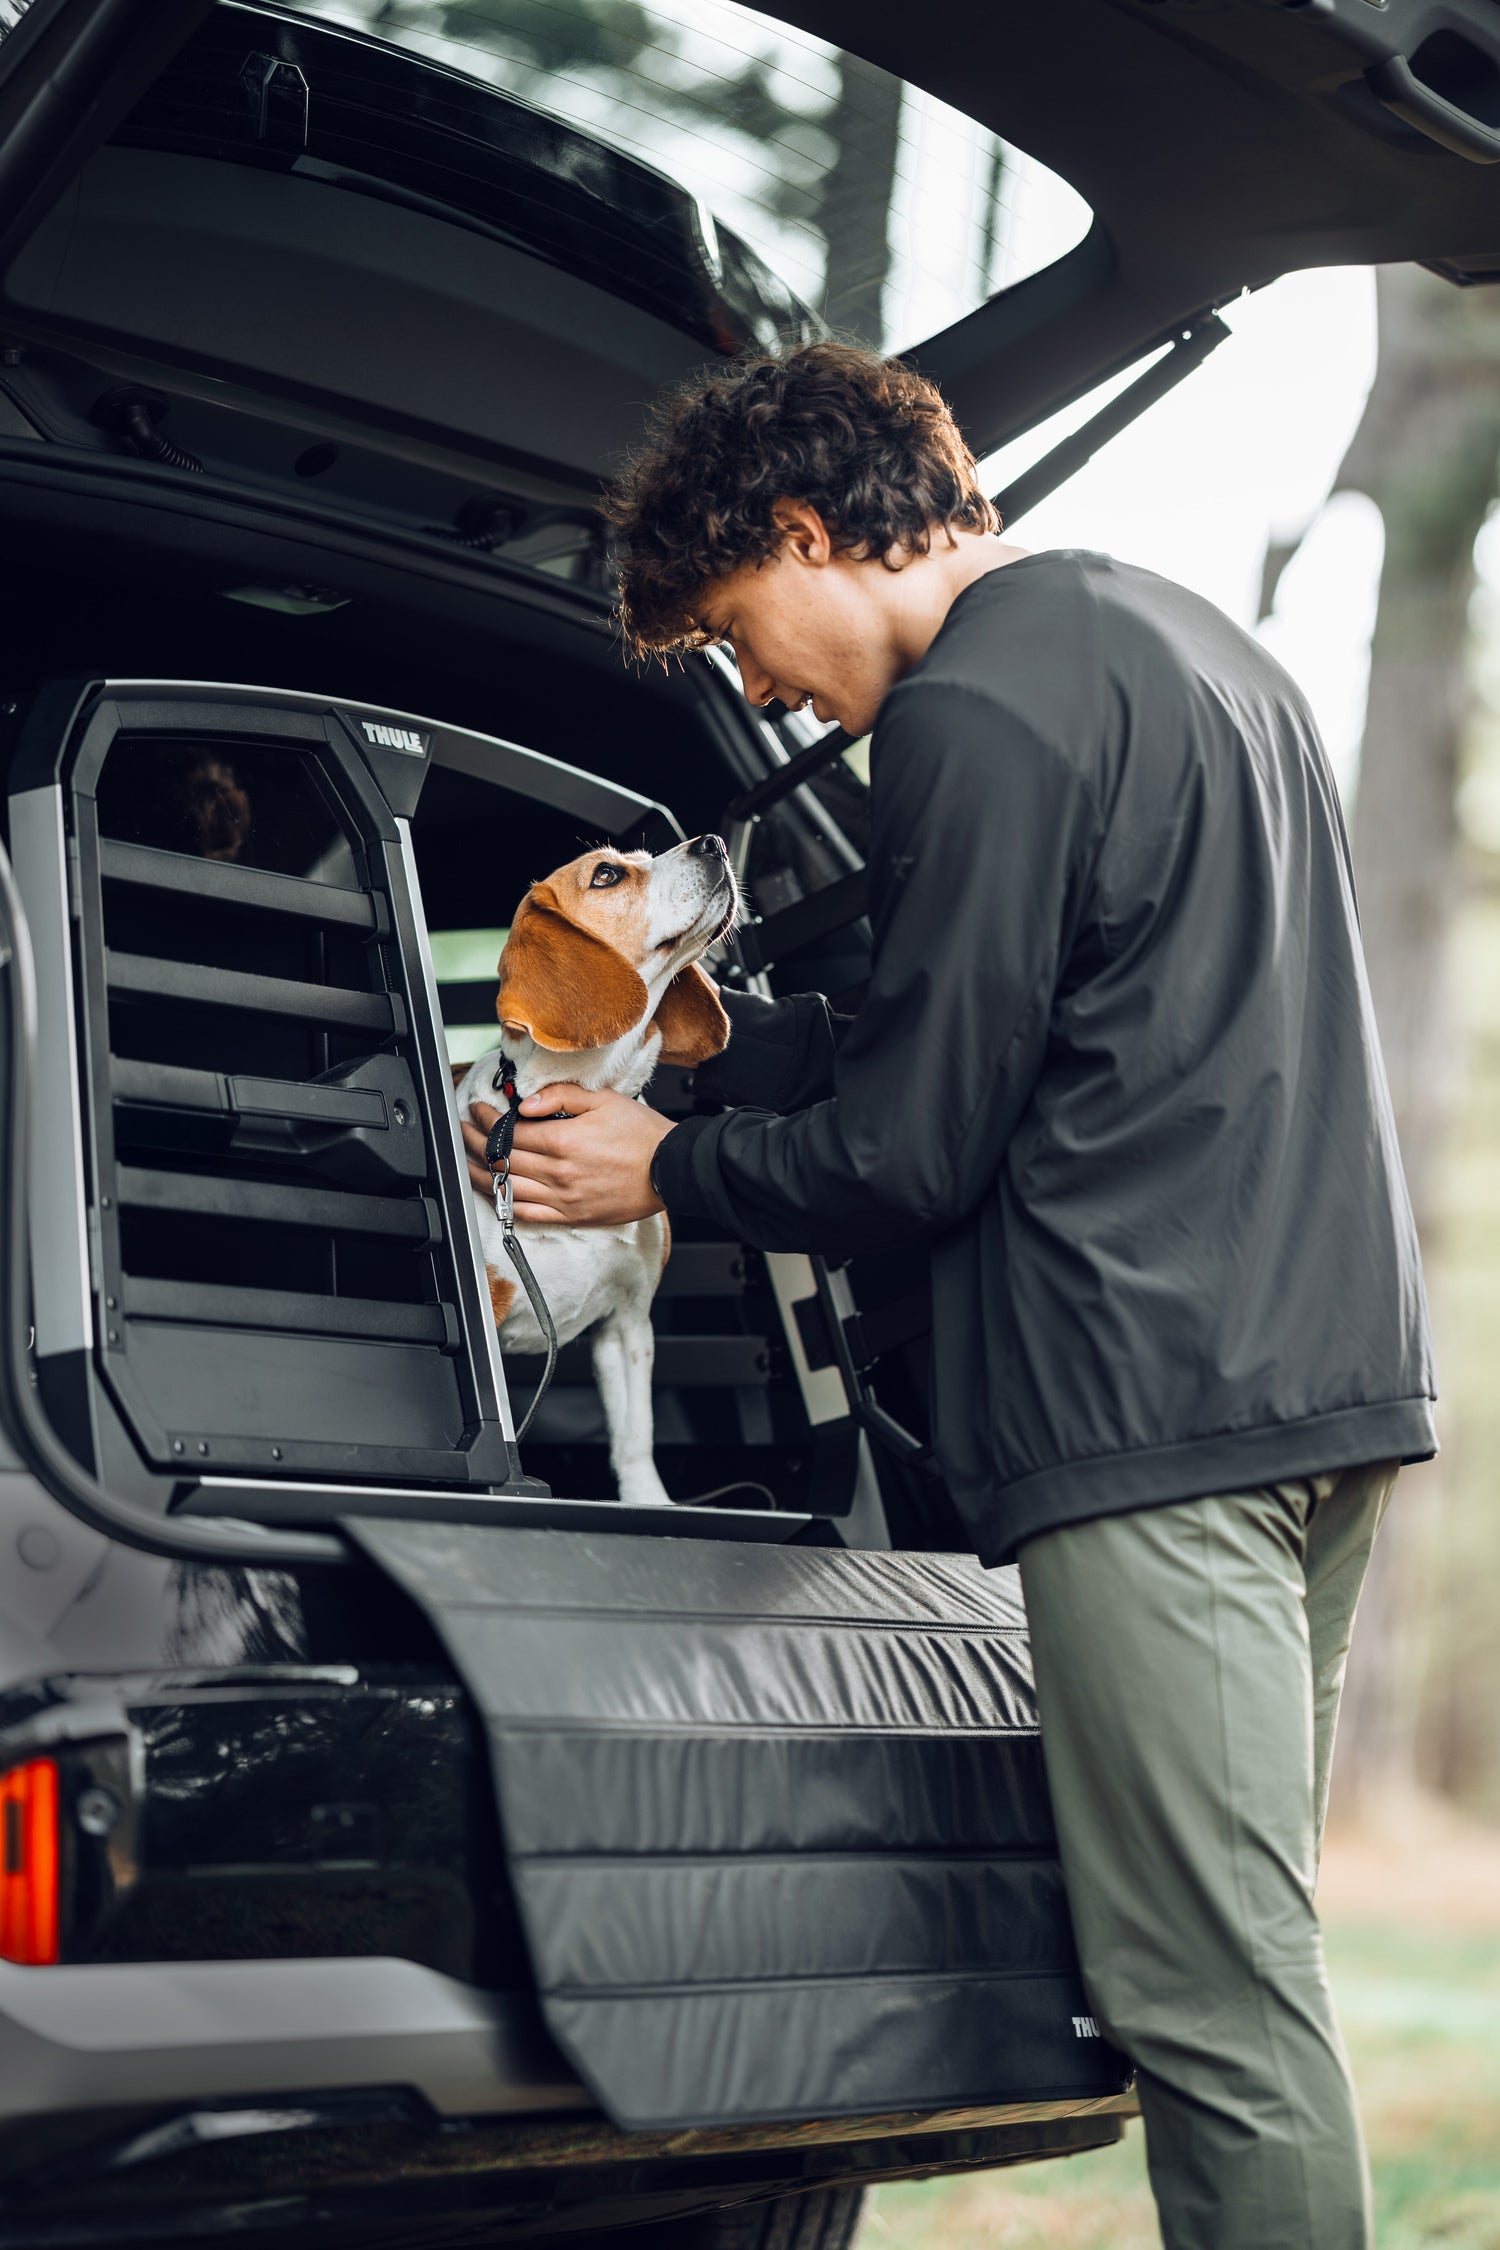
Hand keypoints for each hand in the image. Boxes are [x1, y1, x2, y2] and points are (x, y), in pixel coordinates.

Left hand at [462, 1084, 672, 1224]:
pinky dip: (506, 1204)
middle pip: (503, 1159)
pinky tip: (496, 1193)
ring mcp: (564, 1198)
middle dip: (477, 1143)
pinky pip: (529, 1214)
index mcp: (565, 1141)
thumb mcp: (604, 1100)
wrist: (670, 1168)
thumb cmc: (641, 1134)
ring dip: (482, 1174)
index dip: (488, 1120)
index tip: (479, 1111)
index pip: (511, 1131)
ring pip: (508, 1189)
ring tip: (469, 1161)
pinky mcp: (572, 1216)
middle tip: (464, 1131)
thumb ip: (560, 1096)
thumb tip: (526, 1104)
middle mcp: (559, 1172)